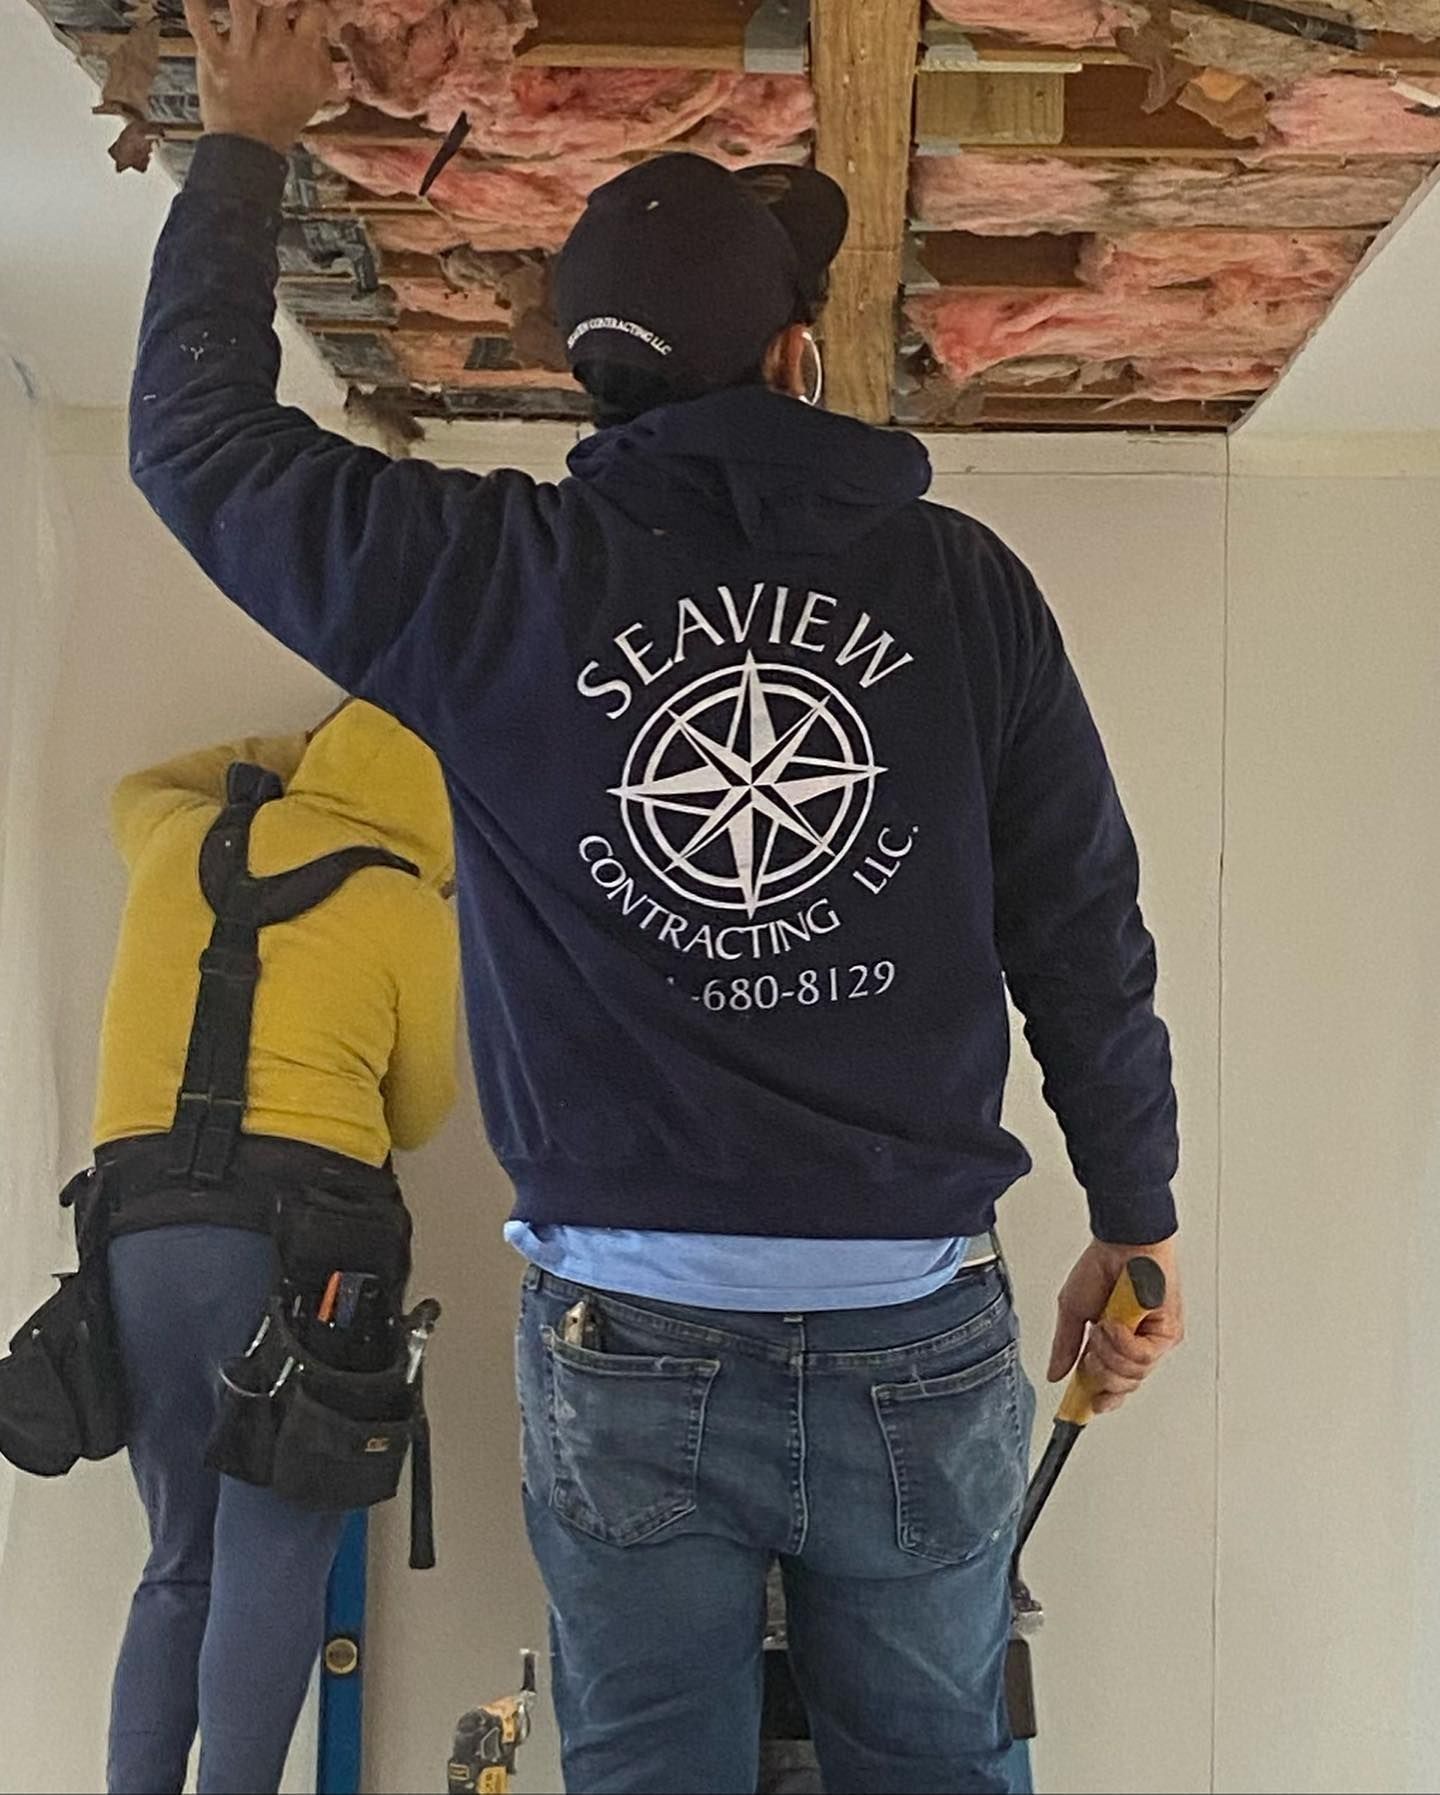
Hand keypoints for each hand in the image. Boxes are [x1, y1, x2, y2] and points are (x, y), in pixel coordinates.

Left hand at [184, 0, 335, 155]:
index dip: (306, 1)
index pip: (313, 9)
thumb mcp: (316, 93)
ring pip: (240, 0)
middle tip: (269, 1)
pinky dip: (194, 2)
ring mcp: (242, 51)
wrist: (252, 145)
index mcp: (303, 53)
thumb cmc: (283, 116)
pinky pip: (199, 21)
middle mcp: (274, 46)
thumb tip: (323, 33)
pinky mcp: (214, 58)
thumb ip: (323, 60)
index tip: (298, 6)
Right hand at [1048, 1234, 1182, 1414]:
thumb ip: (1067, 1346)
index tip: (1085, 1405)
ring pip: (1132, 1375)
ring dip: (1109, 1352)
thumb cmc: (1103, 1267)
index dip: (1101, 1400)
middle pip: (1122, 1387)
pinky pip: (1143, 1357)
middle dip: (1099, 1373)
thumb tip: (1055, 1373)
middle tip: (1090, 1349)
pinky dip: (1123, 1343)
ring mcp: (1154, 1342)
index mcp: (1116, 1345)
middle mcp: (1138, 1346)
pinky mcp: (1168, 1333)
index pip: (1114, 1386)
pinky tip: (1115, 1325)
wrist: (1123, 1242)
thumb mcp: (1073, 1311)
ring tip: (1103, 1326)